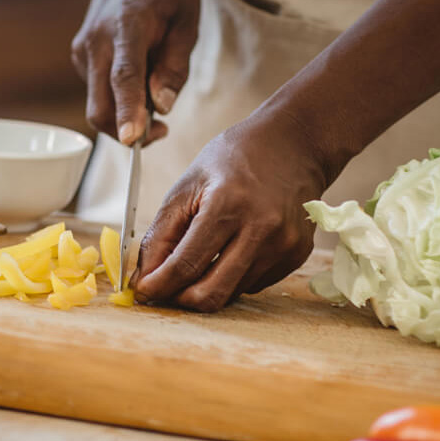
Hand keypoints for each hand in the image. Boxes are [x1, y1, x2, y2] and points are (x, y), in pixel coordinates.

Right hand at [71, 0, 199, 144]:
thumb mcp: (186, 20)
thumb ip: (175, 65)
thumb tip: (163, 106)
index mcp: (127, 27)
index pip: (124, 76)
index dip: (128, 110)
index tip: (131, 138)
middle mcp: (97, 42)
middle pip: (101, 106)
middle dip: (126, 131)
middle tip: (160, 131)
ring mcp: (83, 52)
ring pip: (98, 105)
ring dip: (125, 115)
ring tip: (153, 88)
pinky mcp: (79, 59)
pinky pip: (99, 93)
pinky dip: (118, 98)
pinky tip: (137, 75)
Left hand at [131, 112, 329, 311]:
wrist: (295, 142)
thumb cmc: (235, 158)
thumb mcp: (188, 184)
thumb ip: (162, 233)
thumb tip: (145, 278)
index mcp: (228, 205)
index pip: (185, 265)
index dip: (158, 286)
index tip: (142, 292)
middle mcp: (261, 230)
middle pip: (211, 294)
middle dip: (180, 298)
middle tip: (166, 288)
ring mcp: (284, 245)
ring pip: (231, 293)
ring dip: (207, 284)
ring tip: (203, 254)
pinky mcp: (297, 255)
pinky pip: (253, 284)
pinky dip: (233, 275)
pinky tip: (233, 247)